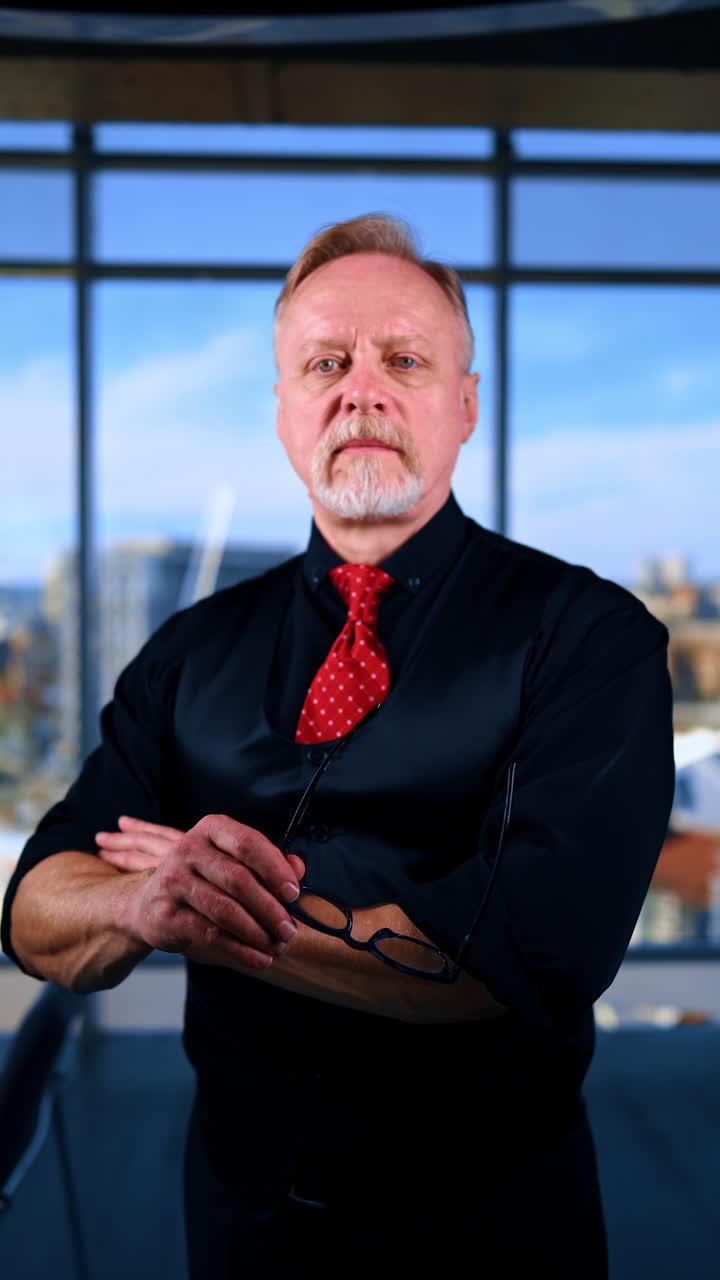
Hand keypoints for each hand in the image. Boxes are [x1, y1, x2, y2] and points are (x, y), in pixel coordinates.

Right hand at [111, 814, 306, 971]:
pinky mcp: (166, 914)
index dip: (275, 869)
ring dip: (258, 933)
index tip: (294, 894)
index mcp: (212, 829)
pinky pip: (210, 934)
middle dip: (271, 909)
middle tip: (290, 931)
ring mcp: (173, 881)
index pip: (249, 843)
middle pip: (239, 880)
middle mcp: (189, 849)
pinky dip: (240, 950)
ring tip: (277, 947)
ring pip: (225, 910)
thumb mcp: (235, 863)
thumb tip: (298, 868)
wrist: (150, 902)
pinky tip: (259, 959)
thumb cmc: (205, 879)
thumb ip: (270, 863)